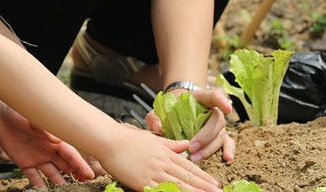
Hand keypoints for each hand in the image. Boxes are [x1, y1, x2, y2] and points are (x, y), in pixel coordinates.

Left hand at [0, 104, 94, 187]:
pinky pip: (34, 177)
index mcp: (54, 139)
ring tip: (67, 191)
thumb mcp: (33, 118)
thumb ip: (45, 128)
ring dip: (60, 183)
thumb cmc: (20, 111)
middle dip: (76, 175)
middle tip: (85, 185)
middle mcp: (49, 150)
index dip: (80, 165)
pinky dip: (39, 186)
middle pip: (65, 166)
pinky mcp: (25, 163)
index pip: (71, 154)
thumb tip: (57, 139)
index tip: (89, 175)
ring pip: (52, 174)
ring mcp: (38, 158)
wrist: (1, 115)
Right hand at [97, 124, 220, 191]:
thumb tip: (186, 144)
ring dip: (193, 191)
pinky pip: (159, 191)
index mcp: (165, 152)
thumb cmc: (129, 138)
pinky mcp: (142, 182)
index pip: (188, 166)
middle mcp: (162, 163)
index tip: (215, 183)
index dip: (202, 176)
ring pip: (177, 185)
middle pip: (187, 177)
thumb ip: (170, 143)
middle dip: (204, 186)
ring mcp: (153, 172)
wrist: (110, 140)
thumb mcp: (153, 138)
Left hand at [146, 88, 234, 162]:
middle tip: (191, 148)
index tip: (227, 108)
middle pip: (216, 121)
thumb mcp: (159, 110)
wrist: (177, 112)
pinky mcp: (220, 136)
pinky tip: (227, 159)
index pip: (213, 96)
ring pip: (221, 135)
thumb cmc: (170, 110)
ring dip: (209, 148)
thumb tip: (158, 128)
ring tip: (195, 158)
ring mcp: (218, 124)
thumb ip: (155, 116)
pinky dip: (229, 150)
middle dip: (205, 136)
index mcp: (200, 98)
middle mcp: (213, 110)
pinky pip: (229, 143)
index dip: (221, 100)